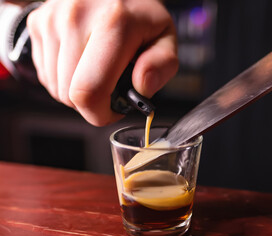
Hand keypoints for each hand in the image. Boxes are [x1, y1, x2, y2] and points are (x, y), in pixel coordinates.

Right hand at [27, 0, 177, 125]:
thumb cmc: (140, 17)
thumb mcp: (164, 38)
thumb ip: (161, 65)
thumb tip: (142, 87)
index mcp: (114, 23)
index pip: (90, 90)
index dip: (99, 114)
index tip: (112, 112)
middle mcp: (77, 17)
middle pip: (69, 94)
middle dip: (91, 103)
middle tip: (110, 87)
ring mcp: (53, 19)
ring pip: (55, 87)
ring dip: (76, 91)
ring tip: (96, 70)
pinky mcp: (39, 22)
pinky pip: (45, 73)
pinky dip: (63, 77)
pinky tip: (81, 61)